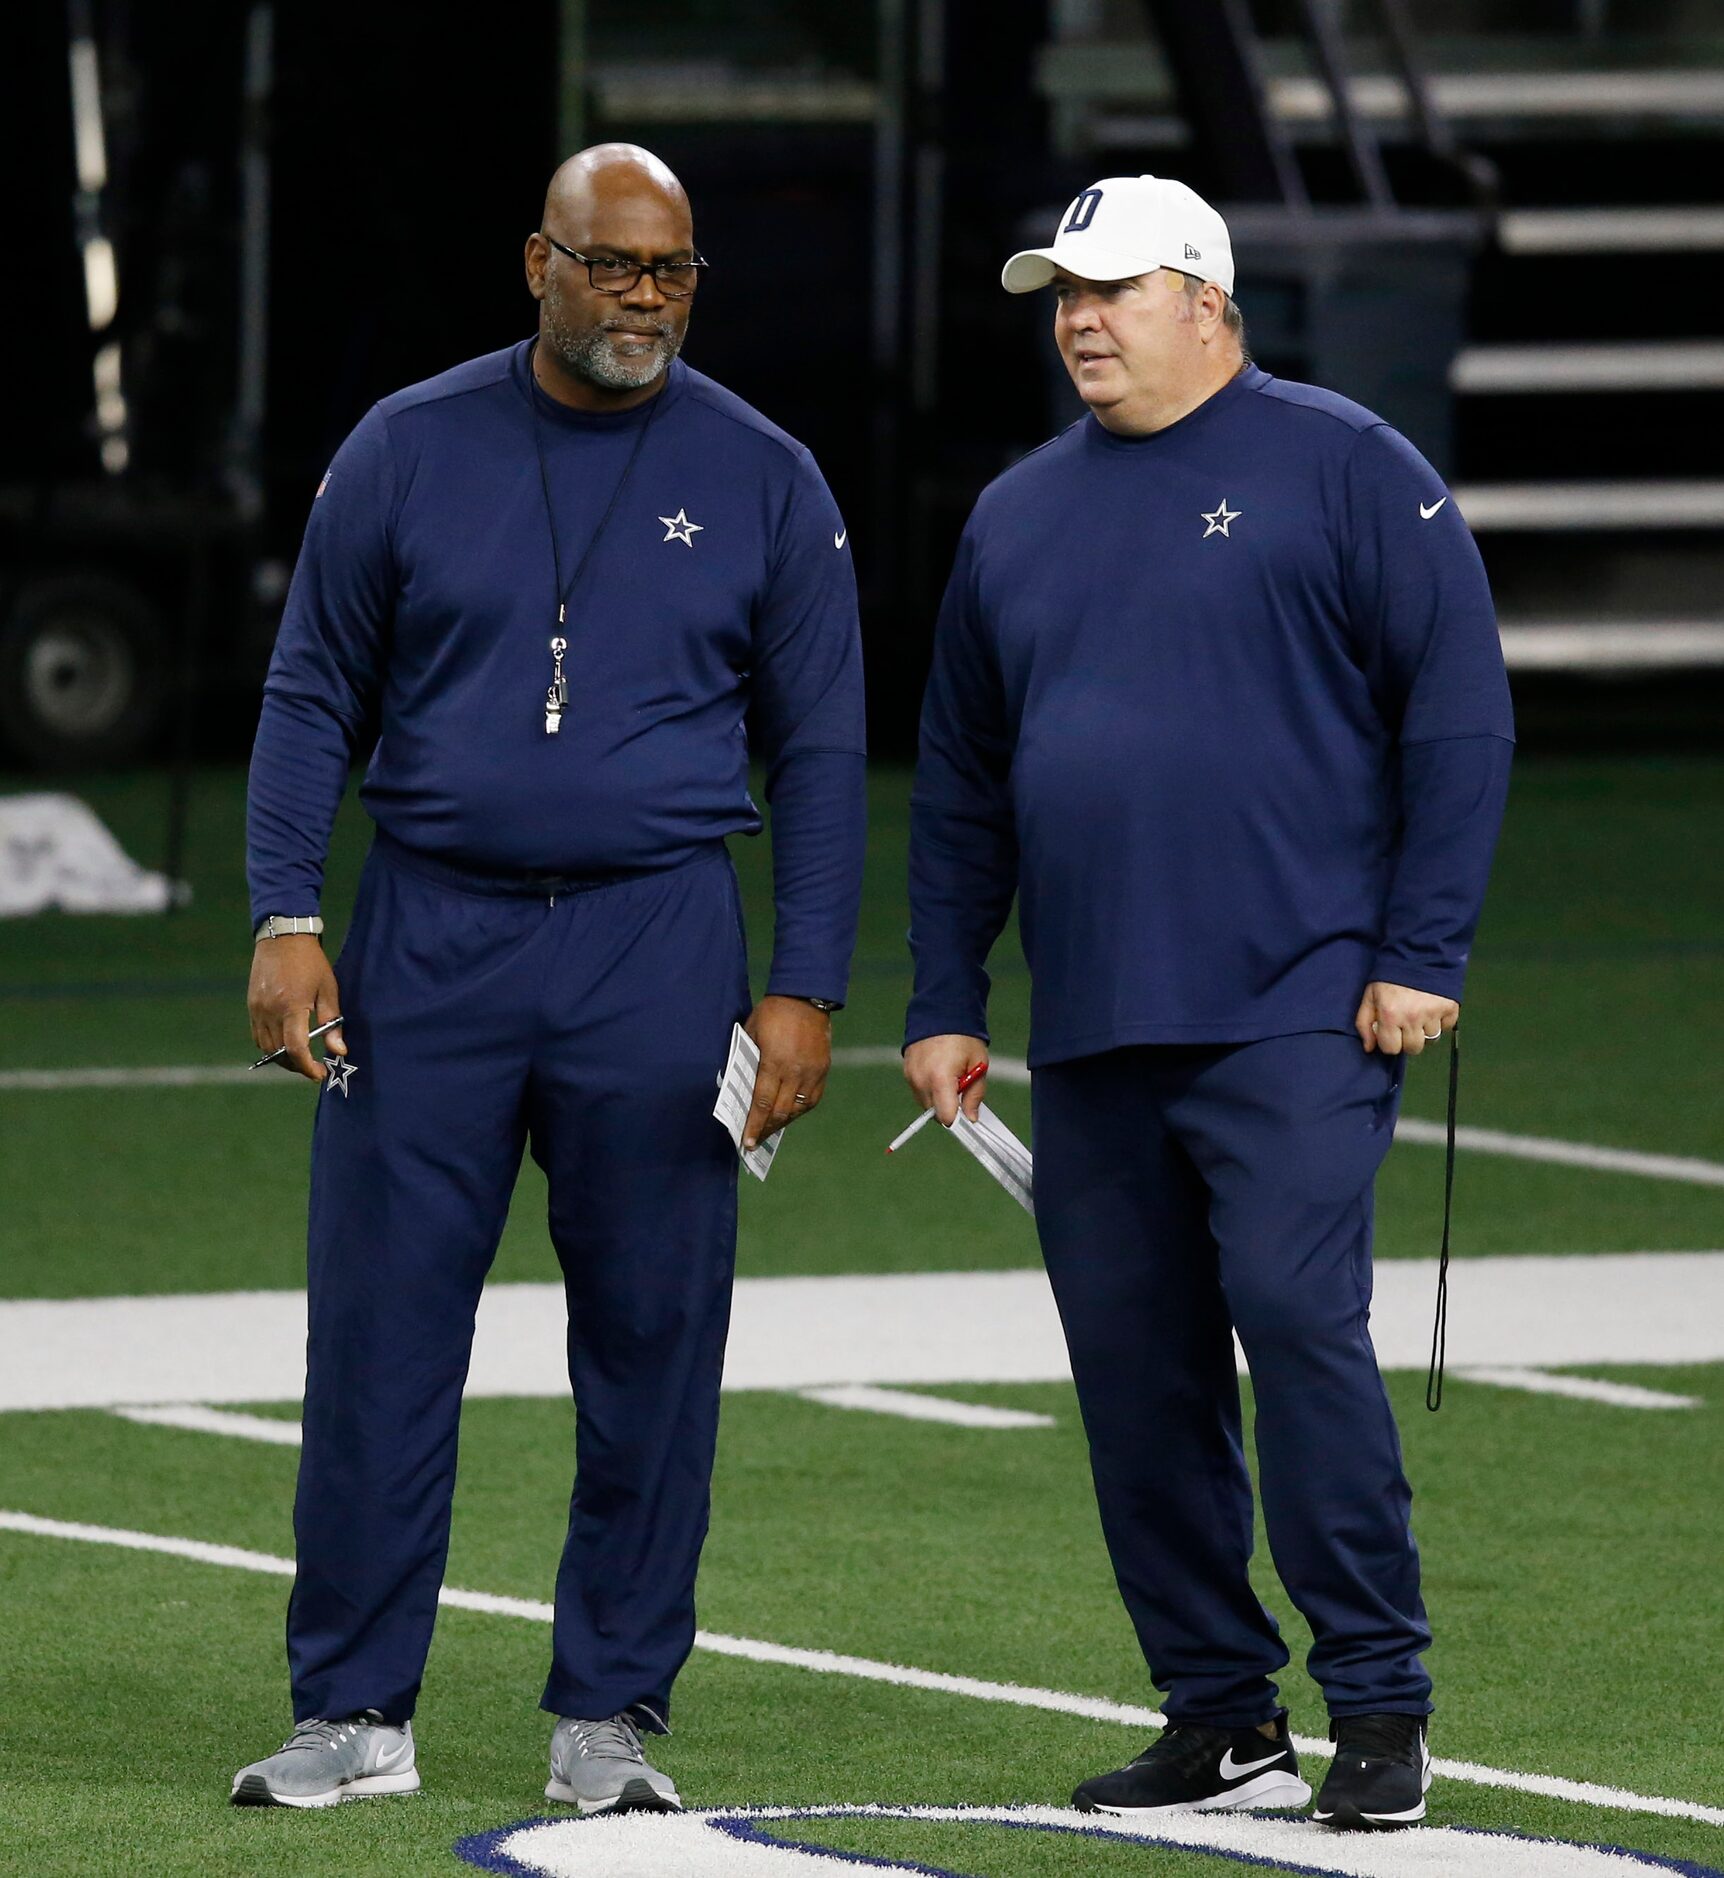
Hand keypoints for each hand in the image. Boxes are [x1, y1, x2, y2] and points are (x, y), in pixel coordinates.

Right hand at [248, 935, 343, 1082]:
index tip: (320, 1073)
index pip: (295, 1048)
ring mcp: (257, 1009)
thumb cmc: (311, 962)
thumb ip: (333, 1023)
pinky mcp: (251, 1006)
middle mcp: (270, 1011)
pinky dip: (270, 1046)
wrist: (282, 938)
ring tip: (300, 1058)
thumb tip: (339, 1051)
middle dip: (297, 1066)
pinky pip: (257, 1036)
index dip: (307, 1067)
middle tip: (314, 1068)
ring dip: (282, 1058)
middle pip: (279, 1053)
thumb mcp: (329, 989)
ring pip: (265, 1048)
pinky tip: (284, 1044)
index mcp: (292, 1006)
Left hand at [742, 995, 831, 1149]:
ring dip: (783, 1122)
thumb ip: (747, 1060)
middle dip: (766, 1129)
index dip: (754, 1125)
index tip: (746, 1141)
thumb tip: (738, 1086)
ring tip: (770, 1130)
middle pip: (780, 1111)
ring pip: (798, 1109)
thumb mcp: (751, 1033)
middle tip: (755, 1142)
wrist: (805, 997)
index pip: (762, 1102)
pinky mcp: (823, 1070)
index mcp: (774, 1062)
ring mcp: (812, 1072)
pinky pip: (812, 1098)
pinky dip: (799, 1110)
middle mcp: (795, 1071)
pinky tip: (789, 1114)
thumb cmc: (772, 1013)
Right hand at [903, 1033, 988, 1125]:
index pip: (946, 1117)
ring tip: (950, 1078)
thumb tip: (971, 1118)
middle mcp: (922, 1080)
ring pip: (925, 1103)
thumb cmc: (964, 1038)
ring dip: (938, 1099)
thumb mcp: (978, 1065)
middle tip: (961, 1090)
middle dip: (948, 1108)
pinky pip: (918, 1090)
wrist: (942, 1012)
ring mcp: (911, 1076)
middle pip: (934, 1113)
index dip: (957, 1119)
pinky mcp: (906, 1071)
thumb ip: (975, 1094)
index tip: (966, 1114)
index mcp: (941, 1079)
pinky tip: (939, 1072)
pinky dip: (929, 1088)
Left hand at [1355, 981, 1458, 1057]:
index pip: (1391, 1049)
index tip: (1390, 1031)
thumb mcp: (1370, 996)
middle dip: (1407, 1040)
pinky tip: (1432, 1009)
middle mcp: (1413, 1017)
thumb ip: (1364, 1023)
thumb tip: (1369, 1048)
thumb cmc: (1390, 977)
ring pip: (1431, 1040)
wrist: (1417, 953)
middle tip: (1406, 1024)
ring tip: (1419, 1014)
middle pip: (1413, 1048)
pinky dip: (1440, 1022)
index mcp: (1390, 1015)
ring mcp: (1433, 1014)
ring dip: (1425, 1031)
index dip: (1389, 1041)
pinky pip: (1447, 1028)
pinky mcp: (1451, 1008)